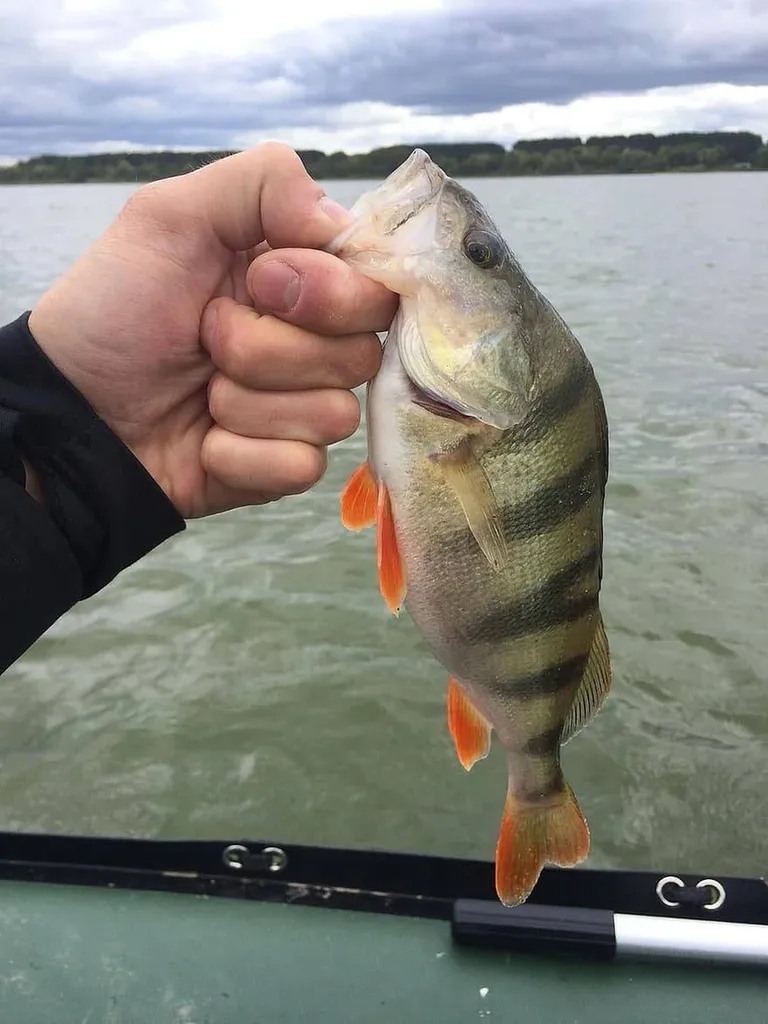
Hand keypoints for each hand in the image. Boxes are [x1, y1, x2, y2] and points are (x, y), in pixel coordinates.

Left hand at [27, 143, 396, 517]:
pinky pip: (301, 465)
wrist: (73, 406)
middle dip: (268, 346)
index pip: (378, 288)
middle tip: (208, 333)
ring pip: (334, 415)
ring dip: (246, 401)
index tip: (263, 283)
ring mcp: (303, 409)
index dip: (330, 292)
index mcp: (303, 277)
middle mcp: (315, 343)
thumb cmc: (116, 306)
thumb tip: (341, 223)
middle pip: (360, 354)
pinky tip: (204, 440)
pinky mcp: (286, 467)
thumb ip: (265, 183)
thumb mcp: (172, 215)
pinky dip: (240, 452)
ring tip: (200, 389)